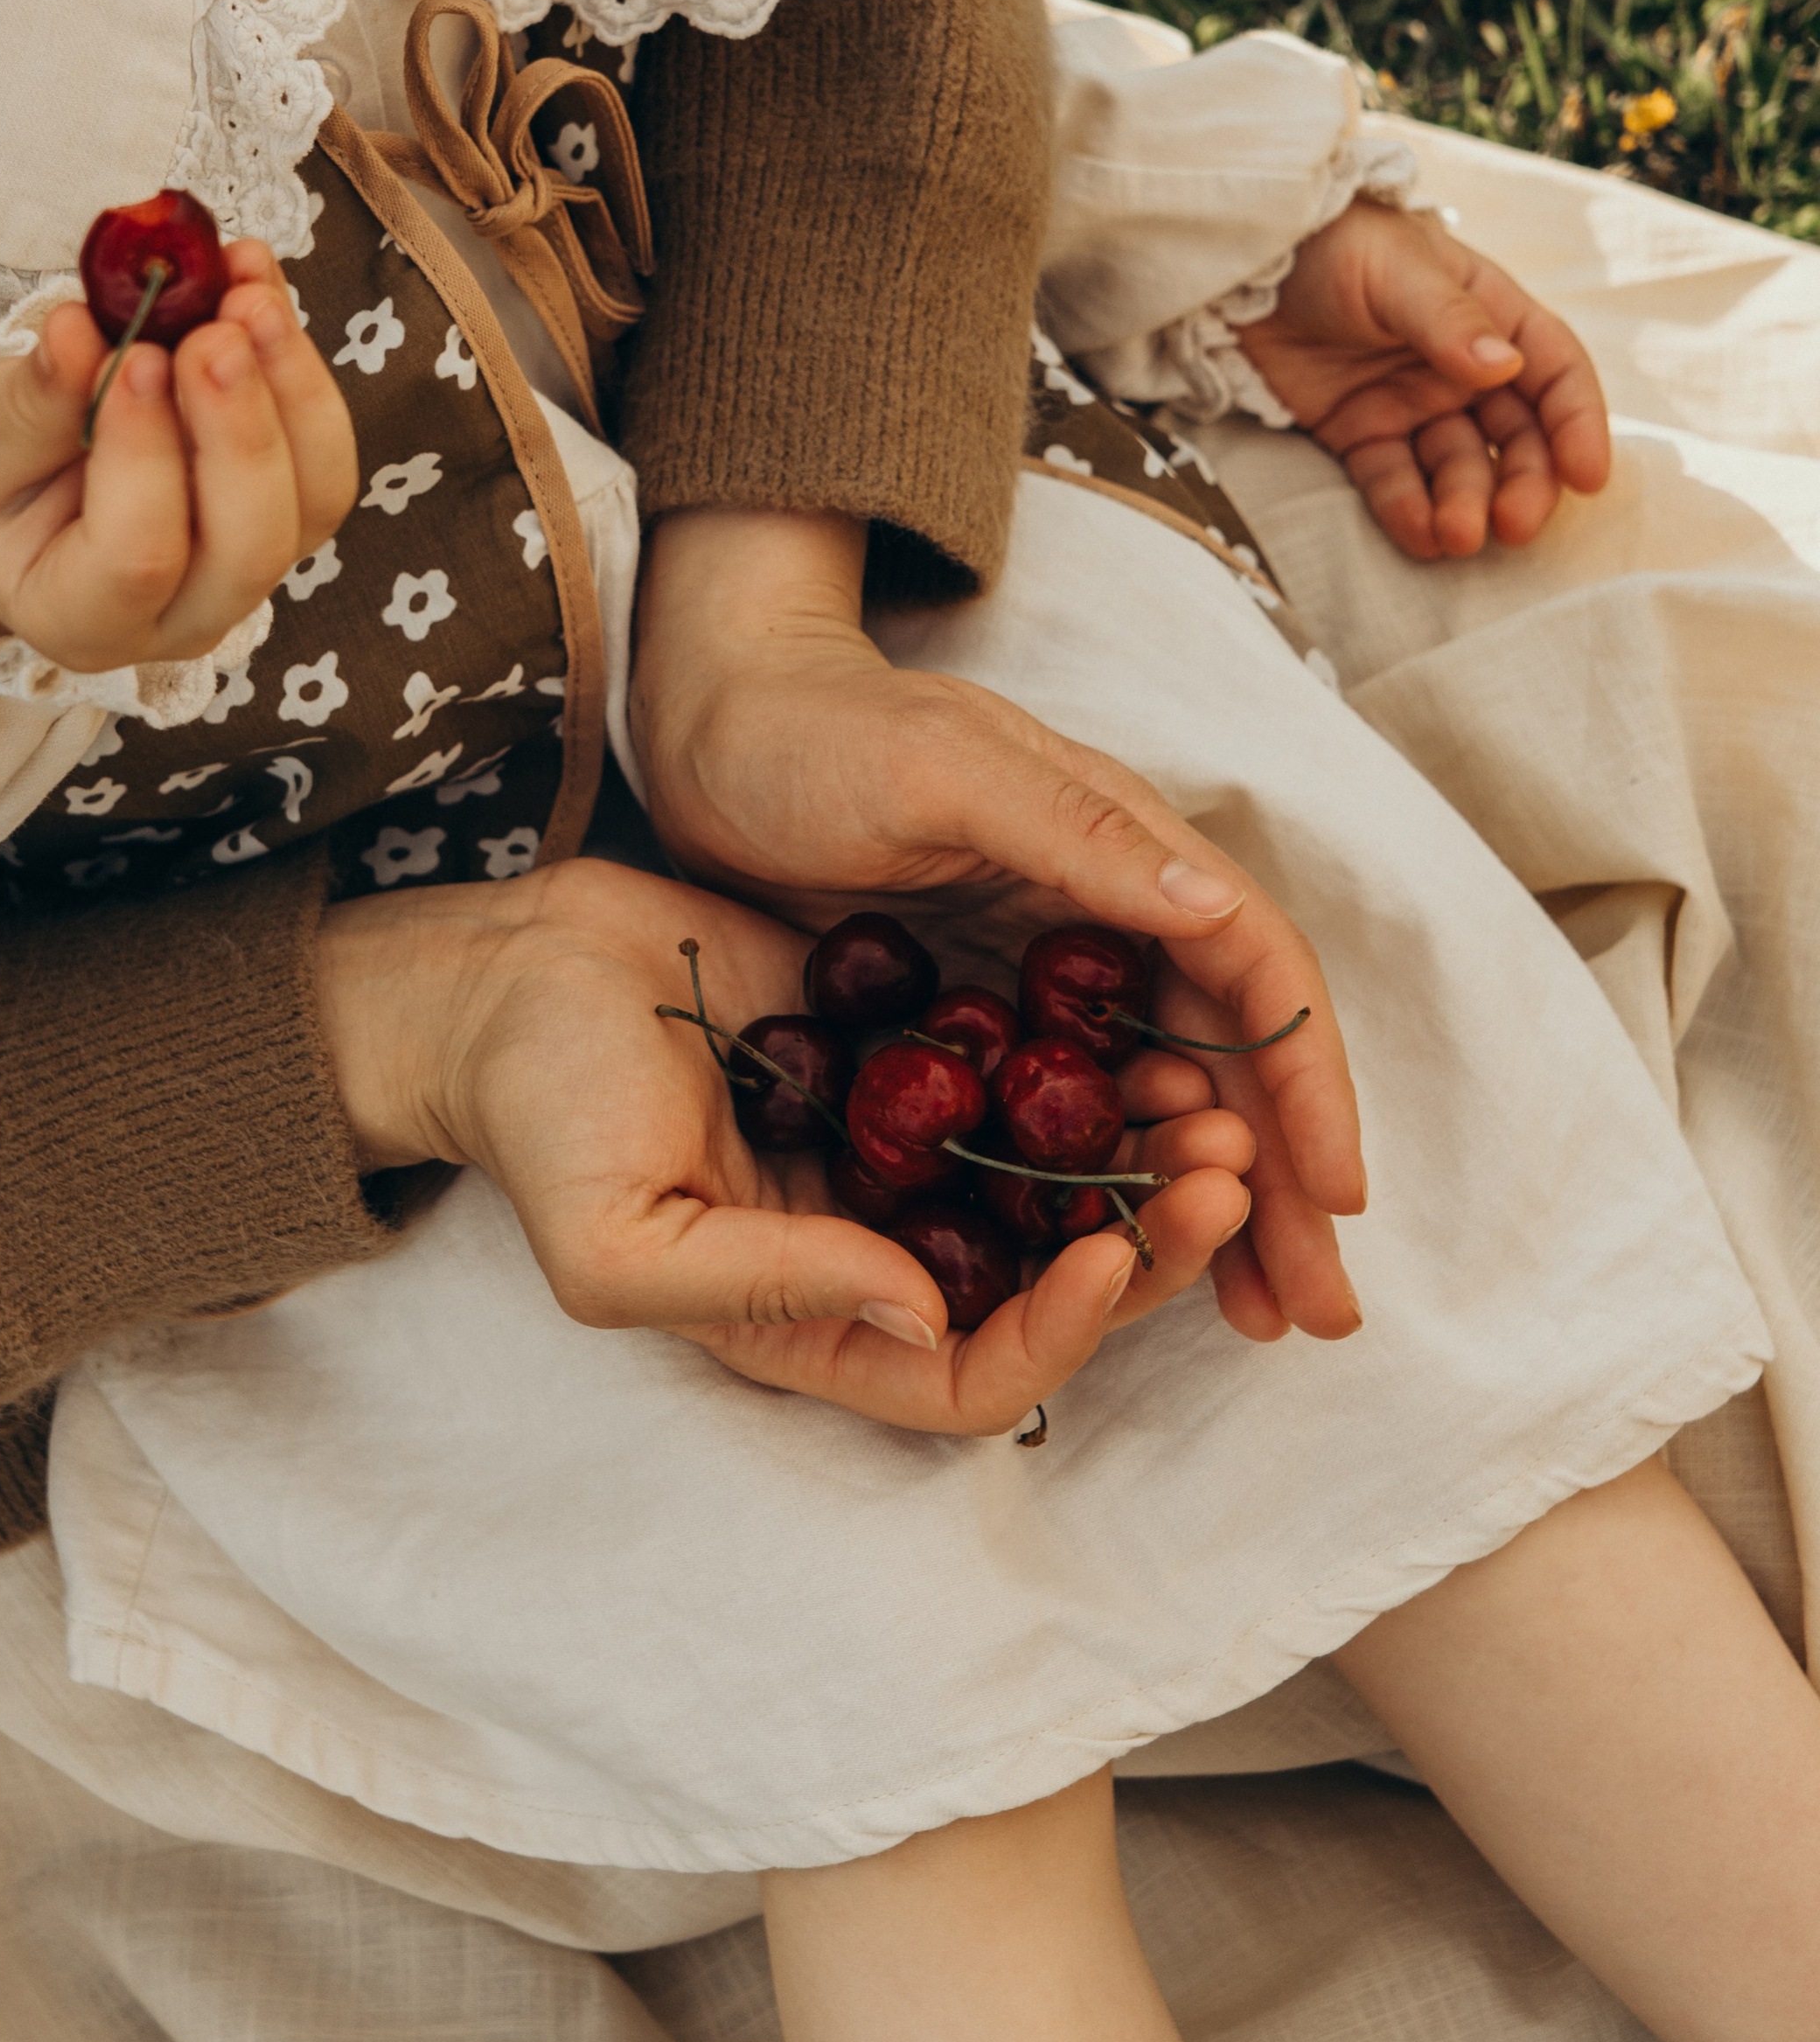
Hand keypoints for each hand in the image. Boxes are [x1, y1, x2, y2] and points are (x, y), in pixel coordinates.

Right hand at [0, 242, 357, 670]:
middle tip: (215, 328)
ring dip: (292, 386)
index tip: (133, 355)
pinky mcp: (287, 510)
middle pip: (251, 545)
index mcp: (81, 620)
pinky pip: (323, 450)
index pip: (137, 559)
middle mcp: (183, 618)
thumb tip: (81, 332)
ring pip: (314, 496)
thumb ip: (32, 403)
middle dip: (242, 426)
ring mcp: (247, 572)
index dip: (146, 455)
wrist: (21, 489)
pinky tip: (256, 287)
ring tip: (247, 294)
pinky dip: (300, 364)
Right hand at [318, 856, 1261, 1433]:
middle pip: (1047, 1285)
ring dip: (1141, 1154)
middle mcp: (874, 1253)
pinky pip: (1021, 1078)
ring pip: (1055, 1183)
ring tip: (1209, 1100)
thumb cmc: (541, 1120)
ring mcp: (896, 1151)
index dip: (1058, 1332)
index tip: (1112, 1253)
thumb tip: (921, 1309)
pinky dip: (1089, 1066)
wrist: (508, 976)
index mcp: (813, 1327)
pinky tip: (1143, 1025)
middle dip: (1146, 1241)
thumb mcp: (624, 1242)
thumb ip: (771, 1284)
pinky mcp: (905, 1052)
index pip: (970, 1375)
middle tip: (1218, 1169)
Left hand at [630, 511, 1364, 1346]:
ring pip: (1160, 1102)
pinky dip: (1106, 1192)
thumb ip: (1074, 833)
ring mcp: (1046, 971)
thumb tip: (1216, 907)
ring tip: (1251, 1316)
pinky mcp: (983, 1016)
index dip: (1304, 1084)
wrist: (708, 725)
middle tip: (1316, 1312)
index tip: (1334, 1200)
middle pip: (1227, 1059)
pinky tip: (1115, 1265)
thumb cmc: (813, 730)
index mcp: (1123, 848)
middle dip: (1281, 1181)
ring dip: (1210, 1202)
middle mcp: (1108, 914)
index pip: (1254, 973)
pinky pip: (1068, 1117)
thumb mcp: (938, 769)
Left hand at [1235, 198, 1610, 559]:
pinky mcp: (1357, 434)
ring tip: (1456, 537)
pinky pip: (1392, 481)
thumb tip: (1506, 366)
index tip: (1588, 477)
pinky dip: (1408, 512)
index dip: (1577, 424)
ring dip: (1464, 506)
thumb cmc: (1330, 241)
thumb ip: (1447, 320)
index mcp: (1489, 313)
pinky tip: (1420, 537)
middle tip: (1514, 526)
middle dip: (1523, 484)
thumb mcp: (1394, 269)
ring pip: (1456, 468)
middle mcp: (1459, 366)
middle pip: (1514, 436)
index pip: (1553, 371)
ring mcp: (1409, 403)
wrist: (1239, 258)